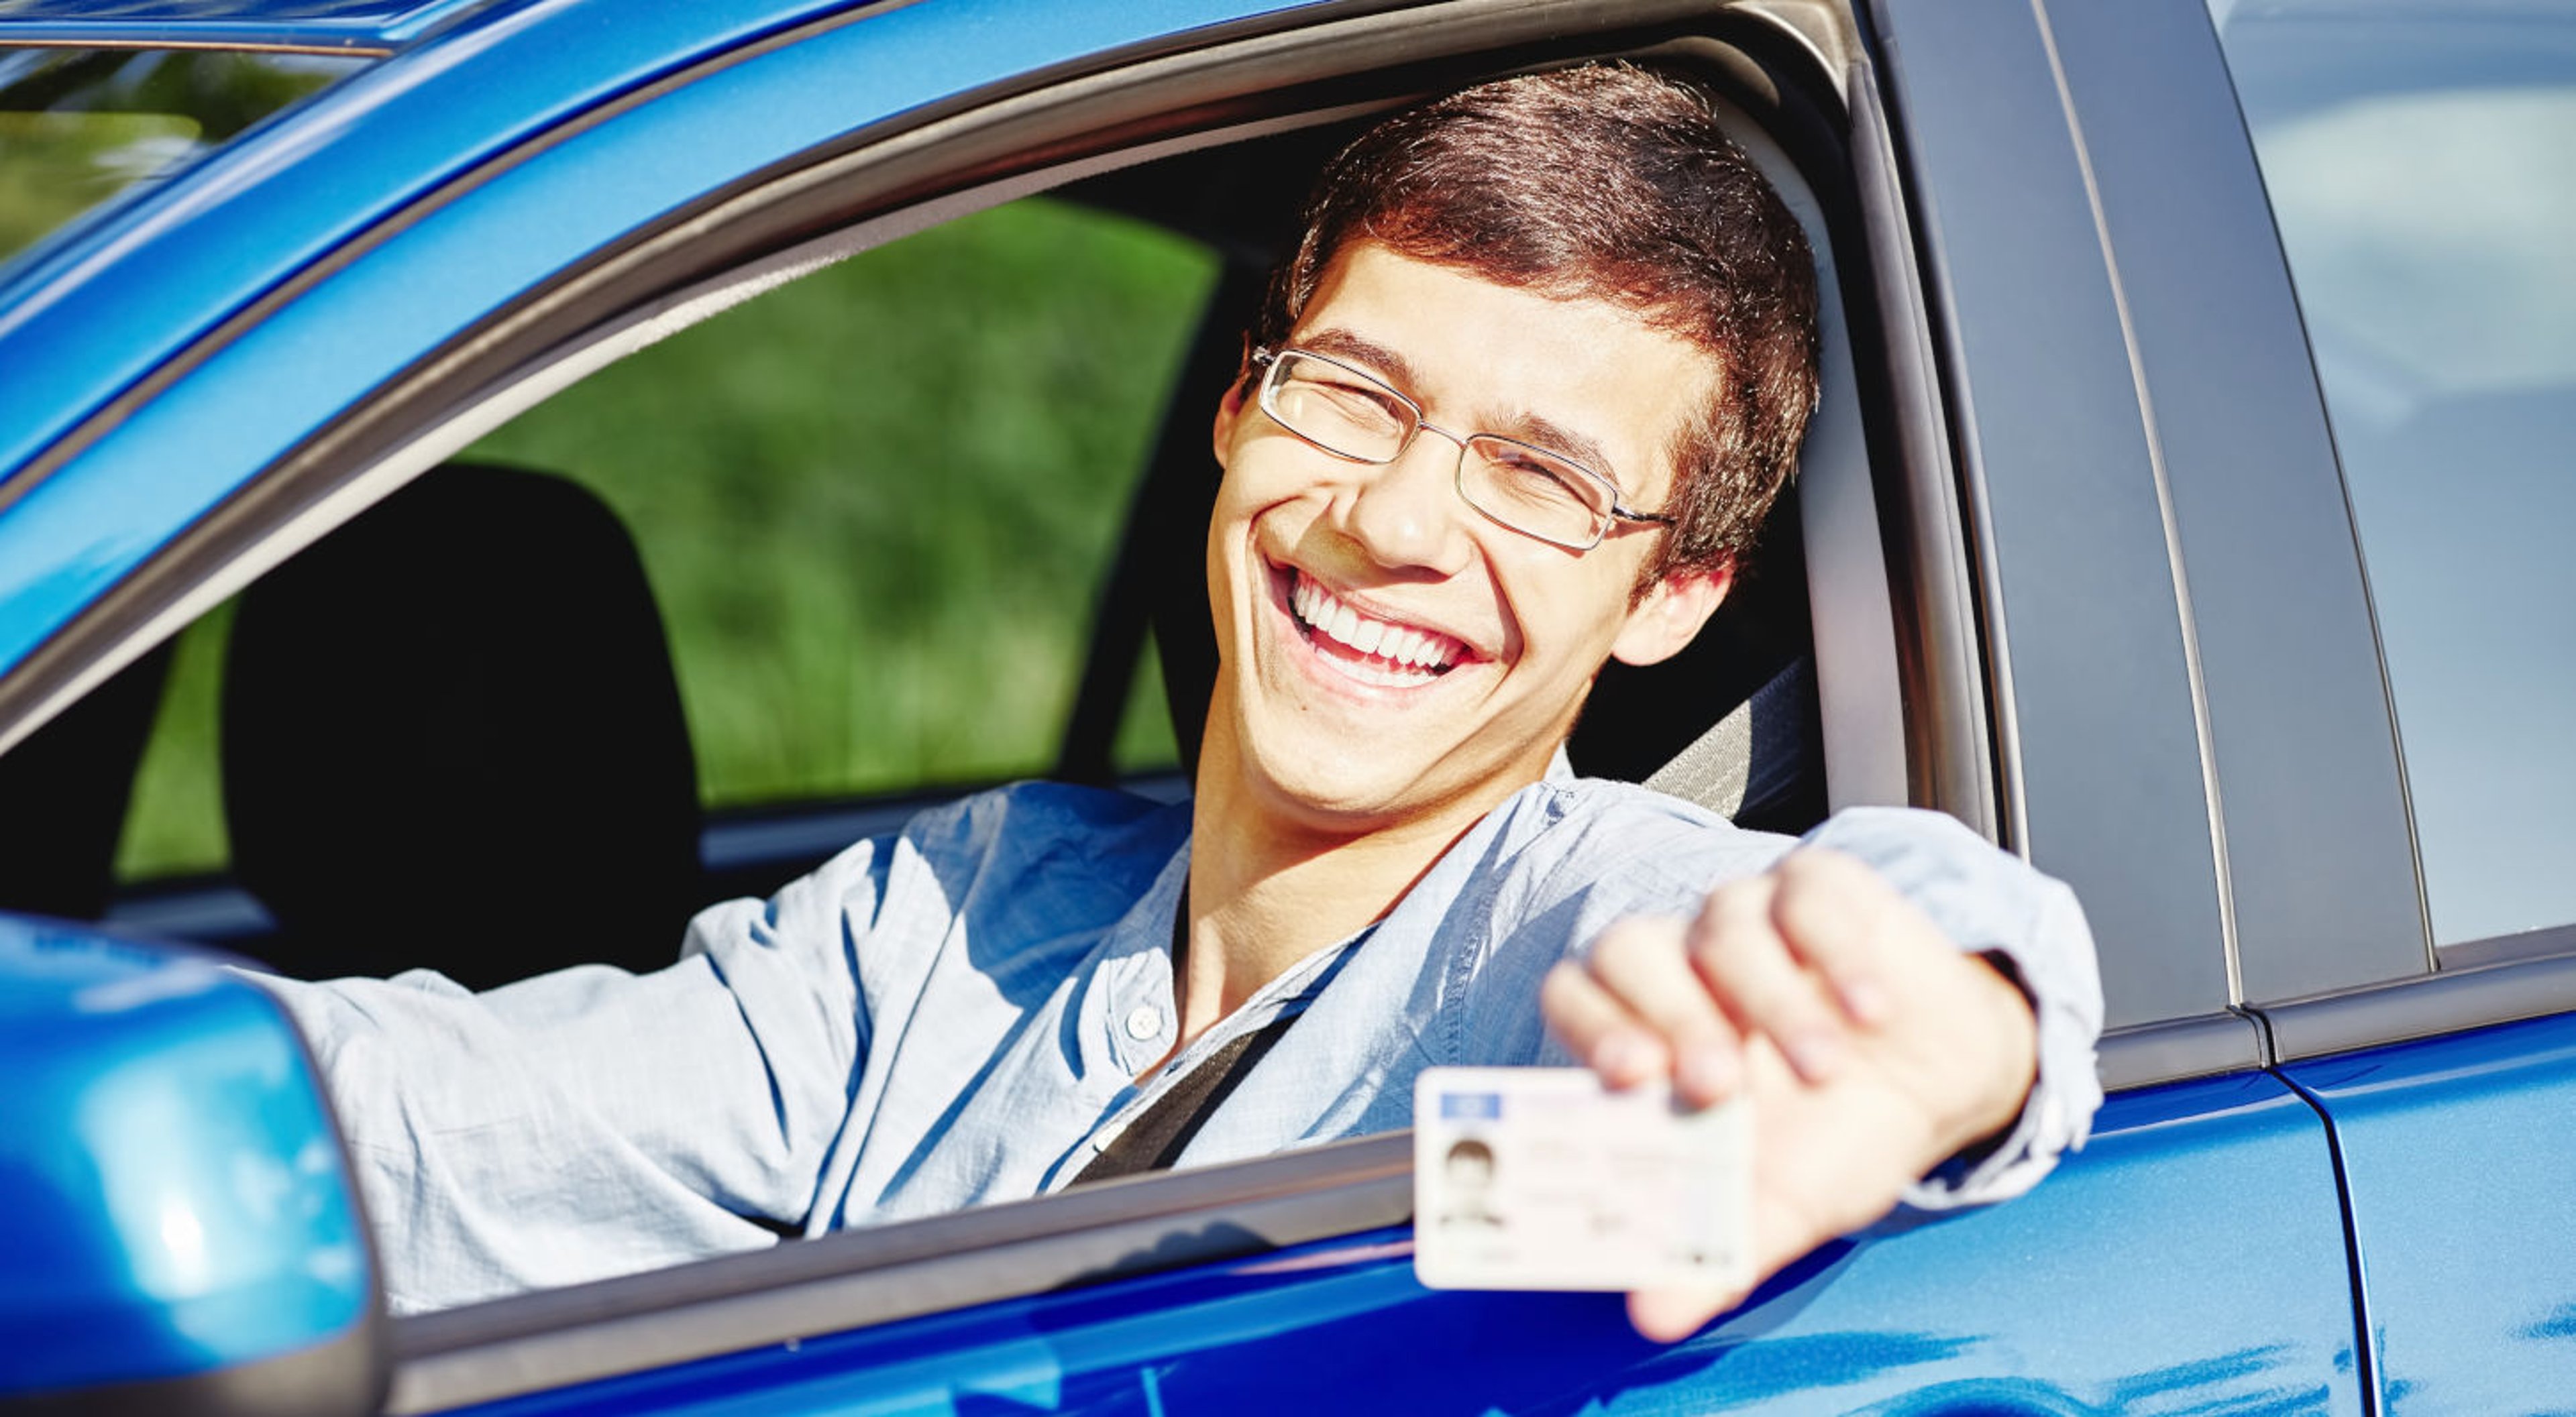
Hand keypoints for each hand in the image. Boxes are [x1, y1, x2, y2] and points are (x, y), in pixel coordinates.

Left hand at [1538, 848, 2038, 1341]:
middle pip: (1629, 949)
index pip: (1575, 996)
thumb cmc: (1836, 1137)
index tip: (1627, 1078)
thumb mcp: (1782, 1206)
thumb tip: (1653, 1314)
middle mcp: (1683, 965)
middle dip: (1671, 1016)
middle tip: (1717, 1086)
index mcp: (1649, 1034)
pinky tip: (1870, 1009)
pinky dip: (1836, 951)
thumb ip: (1716, 1254)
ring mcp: (1749, 918)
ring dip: (1772, 1002)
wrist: (1942, 1083)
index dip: (1589, 1027)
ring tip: (1824, 1068)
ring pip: (1724, 925)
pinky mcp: (1821, 888)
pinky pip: (1806, 891)